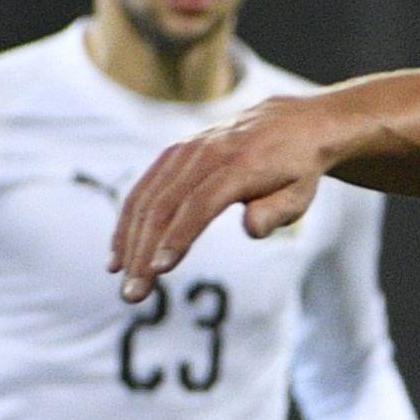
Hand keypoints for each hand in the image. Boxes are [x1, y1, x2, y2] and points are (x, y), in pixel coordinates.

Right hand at [113, 93, 353, 299]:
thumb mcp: (299, 194)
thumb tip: (252, 229)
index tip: (159, 268)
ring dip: (129, 239)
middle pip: (166, 206)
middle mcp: (205, 154)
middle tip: (133, 293)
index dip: (178, 236)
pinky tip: (120, 251)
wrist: (288, 126)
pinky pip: (144, 189)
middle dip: (144, 251)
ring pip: (147, 198)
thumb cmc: (296, 172)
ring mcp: (184, 152)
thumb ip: (276, 212)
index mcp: (239, 166)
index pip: (201, 205)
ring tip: (120, 277)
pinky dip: (128, 220)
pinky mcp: (173, 155)